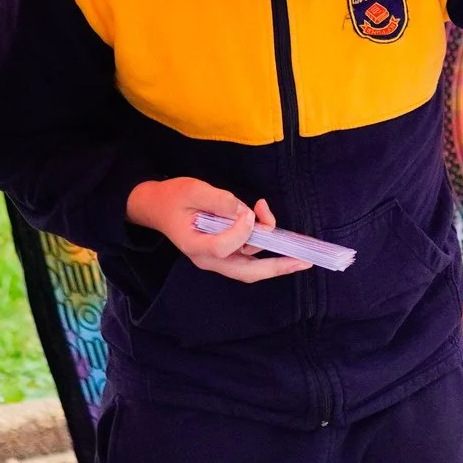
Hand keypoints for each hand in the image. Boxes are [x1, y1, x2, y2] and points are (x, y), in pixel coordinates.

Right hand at [125, 178, 311, 282]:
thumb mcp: (192, 190)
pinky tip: (263, 215)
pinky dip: (262, 238)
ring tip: (265, 209)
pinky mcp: (225, 251)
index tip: (248, 212)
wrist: (157, 206)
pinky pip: (249, 252)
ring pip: (252, 262)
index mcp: (195, 246)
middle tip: (304, 261)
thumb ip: (219, 200)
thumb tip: (247, 213)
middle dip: (278, 267)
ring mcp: (218, 258)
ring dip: (269, 242)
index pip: (223, 248)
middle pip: (247, 272)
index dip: (241, 232)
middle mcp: (209, 258)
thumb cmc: (173, 198)